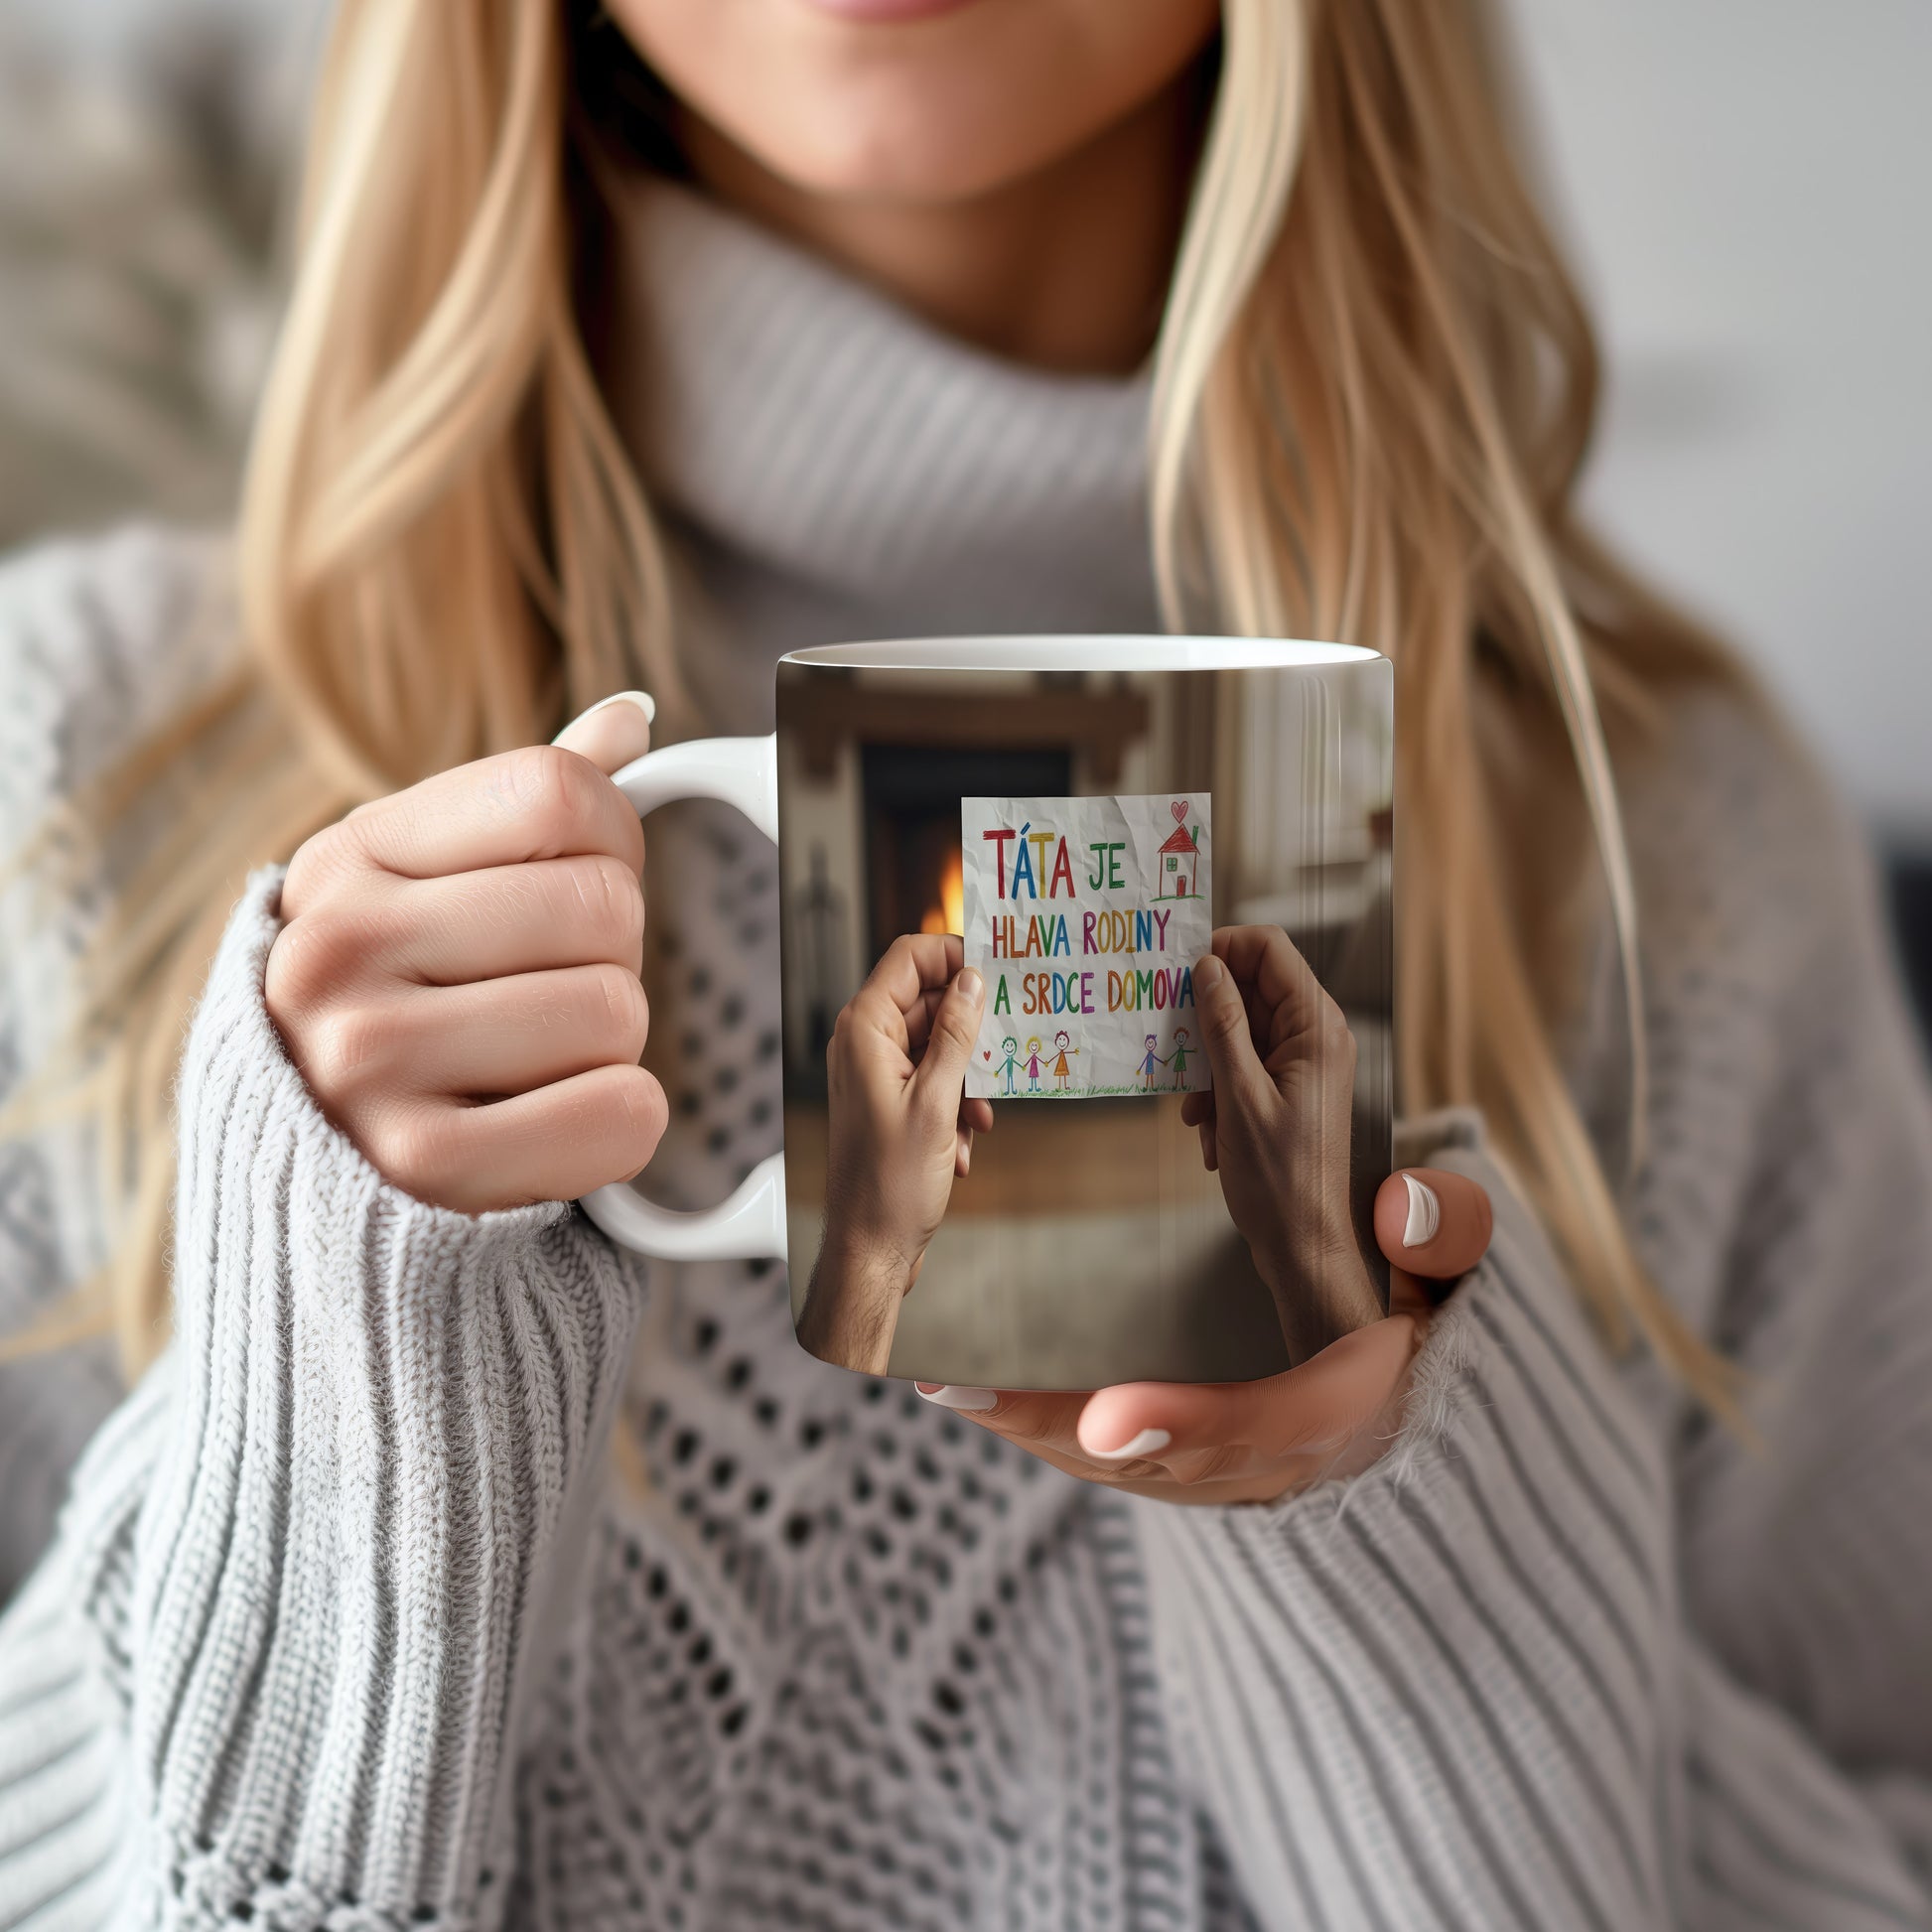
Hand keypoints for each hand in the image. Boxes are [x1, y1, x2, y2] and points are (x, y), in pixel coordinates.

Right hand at [265, 696, 667, 1212]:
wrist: (313, 1179)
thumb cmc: (399, 1005)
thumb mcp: (426, 885)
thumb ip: (528, 803)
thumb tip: (632, 715)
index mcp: (351, 858)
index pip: (561, 792)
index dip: (610, 842)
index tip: (569, 888)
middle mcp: (339, 950)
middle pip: (605, 904)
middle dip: (607, 956)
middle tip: (538, 995)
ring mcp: (367, 1061)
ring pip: (619, 1011)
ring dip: (607, 1047)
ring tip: (524, 1065)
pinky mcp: (422, 1166)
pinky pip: (623, 1115)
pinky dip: (616, 1126)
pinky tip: (541, 1125)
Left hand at [796, 933, 992, 1374]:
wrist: (871, 1248)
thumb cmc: (892, 1182)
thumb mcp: (937, 1102)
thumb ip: (955, 1035)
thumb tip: (972, 981)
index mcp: (865, 1030)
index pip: (910, 957)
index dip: (954, 954)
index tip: (999, 969)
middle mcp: (863, 1043)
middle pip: (928, 1000)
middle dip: (970, 1028)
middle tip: (1010, 1042)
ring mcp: (875, 1073)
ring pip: (937, 1045)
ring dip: (967, 1077)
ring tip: (977, 1117)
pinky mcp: (888, 1103)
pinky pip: (932, 1080)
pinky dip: (955, 1105)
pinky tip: (963, 1144)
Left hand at [917, 1164, 1492, 1503]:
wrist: (1417, 1417)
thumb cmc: (1427, 1329)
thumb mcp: (1456, 1274)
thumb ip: (1442, 1234)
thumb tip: (1405, 1200)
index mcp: (1338, 1409)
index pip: (1263, 1423)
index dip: (1184, 1425)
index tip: (1105, 1419)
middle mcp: (1271, 1460)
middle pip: (1150, 1456)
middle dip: (1051, 1426)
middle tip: (961, 1388)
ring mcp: (1226, 1477)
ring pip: (1115, 1462)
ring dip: (1027, 1429)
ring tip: (946, 1386)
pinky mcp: (1189, 1471)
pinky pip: (1107, 1457)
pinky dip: (1042, 1431)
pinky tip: (982, 1399)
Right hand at [1183, 925, 1381, 1359]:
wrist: (1302, 1245)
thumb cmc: (1278, 1178)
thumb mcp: (1239, 1096)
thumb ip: (1223, 1026)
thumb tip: (1206, 967)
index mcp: (1317, 1028)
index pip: (1270, 950)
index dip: (1223, 950)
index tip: (1178, 974)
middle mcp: (1316, 1038)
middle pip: (1250, 989)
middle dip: (1207, 1021)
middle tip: (1175, 1051)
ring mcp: (1303, 1065)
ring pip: (1239, 1032)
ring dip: (1208, 1067)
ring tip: (1199, 1113)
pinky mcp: (1288, 1091)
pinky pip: (1242, 1066)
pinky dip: (1218, 1093)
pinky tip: (1211, 1133)